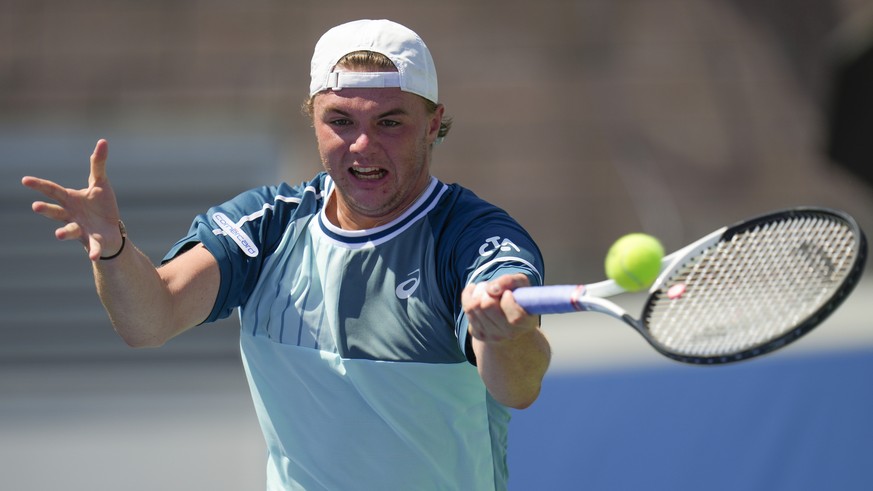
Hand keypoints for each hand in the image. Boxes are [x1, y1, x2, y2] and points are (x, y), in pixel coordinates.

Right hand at [21, 139, 122, 260]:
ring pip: (69, 231)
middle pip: (56, 212)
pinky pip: (92, 247)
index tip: (25, 180)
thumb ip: (97, 164)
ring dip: (64, 233)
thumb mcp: (100, 183)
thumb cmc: (100, 205)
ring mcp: (81, 229)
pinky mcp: (93, 241)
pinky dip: (93, 251)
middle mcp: (71, 215)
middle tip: (36, 207)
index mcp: (70, 199)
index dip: (39, 185)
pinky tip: (93, 256)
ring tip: (59, 235)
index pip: (52, 191)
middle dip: (46, 210)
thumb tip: (103, 141)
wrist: (110, 230)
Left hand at [462, 273, 538, 342]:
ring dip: (477, 292)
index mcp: (526, 323)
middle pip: (486, 305)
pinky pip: (467, 310)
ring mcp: (493, 336)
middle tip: (492, 289)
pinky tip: (478, 296)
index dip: (508, 299)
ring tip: (485, 291)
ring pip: (473, 306)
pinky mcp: (479, 334)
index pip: (514, 316)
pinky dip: (469, 297)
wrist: (511, 320)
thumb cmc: (518, 298)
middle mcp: (510, 333)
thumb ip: (510, 281)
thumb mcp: (521, 284)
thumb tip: (490, 289)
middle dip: (487, 291)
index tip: (508, 293)